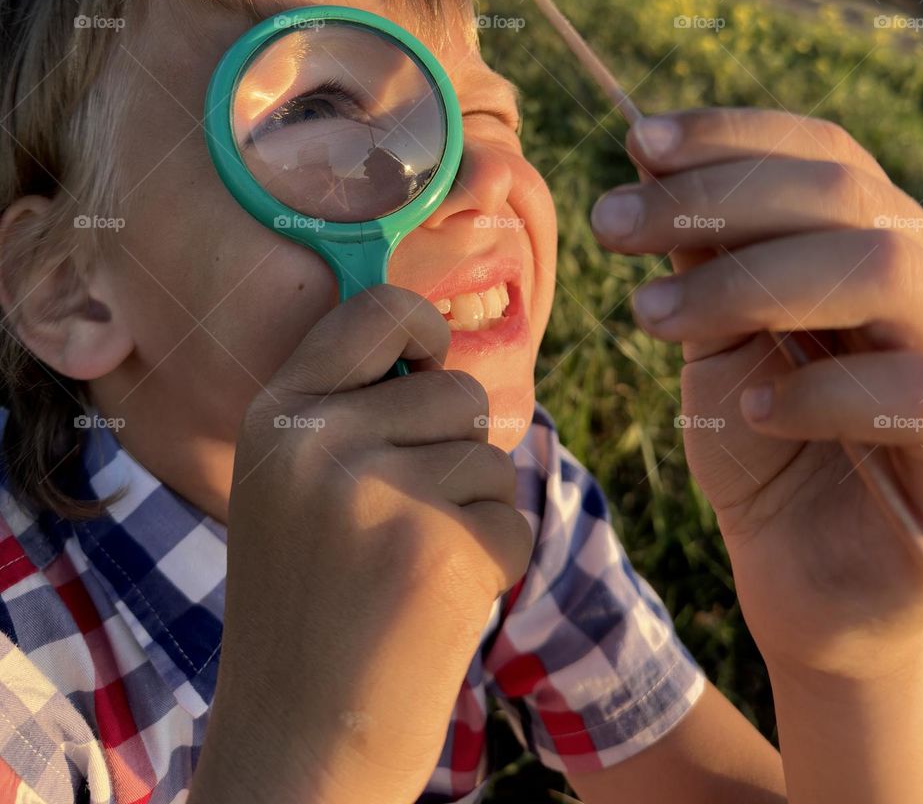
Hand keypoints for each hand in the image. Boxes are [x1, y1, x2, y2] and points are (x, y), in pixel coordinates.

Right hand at [192, 285, 532, 803]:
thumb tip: (444, 352)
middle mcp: (318, 442)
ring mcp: (376, 495)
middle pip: (456, 392)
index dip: (423, 328)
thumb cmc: (306, 610)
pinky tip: (436, 607)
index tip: (430, 365)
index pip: (377, 309)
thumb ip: (348, 413)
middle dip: (457, 449)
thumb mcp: (291, 487)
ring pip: (490, 457)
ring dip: (475, 512)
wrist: (297, 747)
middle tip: (407, 520)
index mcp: (277, 416)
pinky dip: (494, 564)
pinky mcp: (437, 552)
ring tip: (411, 570)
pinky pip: (512, 521)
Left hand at [589, 107, 922, 676]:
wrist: (807, 586)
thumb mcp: (717, 342)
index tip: (636, 143)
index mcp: (876, 246)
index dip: (733, 136)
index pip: (825, 155)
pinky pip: (915, 389)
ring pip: (884, 269)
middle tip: (612, 226)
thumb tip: (651, 162)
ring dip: (749, 281)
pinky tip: (753, 410)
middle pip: (846, 195)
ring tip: (652, 315)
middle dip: (716, 197)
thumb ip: (706, 260)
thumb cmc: (762, 453)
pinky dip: (819, 390)